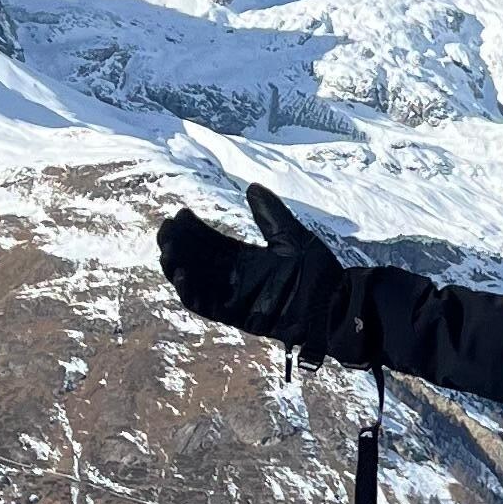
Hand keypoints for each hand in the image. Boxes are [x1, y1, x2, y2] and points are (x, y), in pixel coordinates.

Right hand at [154, 186, 372, 364]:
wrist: (337, 304)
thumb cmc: (319, 273)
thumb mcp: (293, 236)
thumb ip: (270, 215)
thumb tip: (252, 187)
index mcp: (246, 258)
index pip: (211, 242)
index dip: (194, 229)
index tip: (180, 214)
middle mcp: (235, 278)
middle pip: (198, 261)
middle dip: (179, 246)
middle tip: (165, 229)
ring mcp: (235, 297)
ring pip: (197, 283)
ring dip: (178, 268)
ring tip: (167, 251)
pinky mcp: (238, 316)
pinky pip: (208, 307)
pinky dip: (191, 294)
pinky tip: (181, 276)